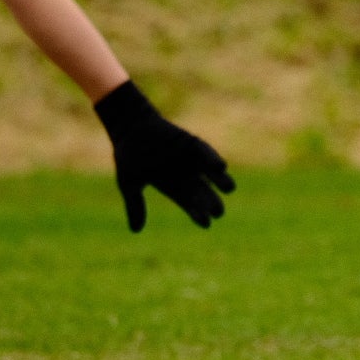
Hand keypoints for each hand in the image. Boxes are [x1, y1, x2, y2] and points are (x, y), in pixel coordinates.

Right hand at [94, 81, 234, 231]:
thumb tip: (136, 231)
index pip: (190, 204)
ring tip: (230, 188)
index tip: (206, 224)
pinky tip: (221, 168)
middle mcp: (185, 174)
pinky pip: (205, 152)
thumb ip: (135, 205)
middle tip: (219, 212)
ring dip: (221, 180)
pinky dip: (213, 159)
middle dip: (211, 201)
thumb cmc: (129, 156)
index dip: (198, 213)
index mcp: (173, 186)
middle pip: (203, 192)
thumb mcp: (129, 184)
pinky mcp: (192, 143)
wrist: (129, 128)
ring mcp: (190, 159)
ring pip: (210, 173)